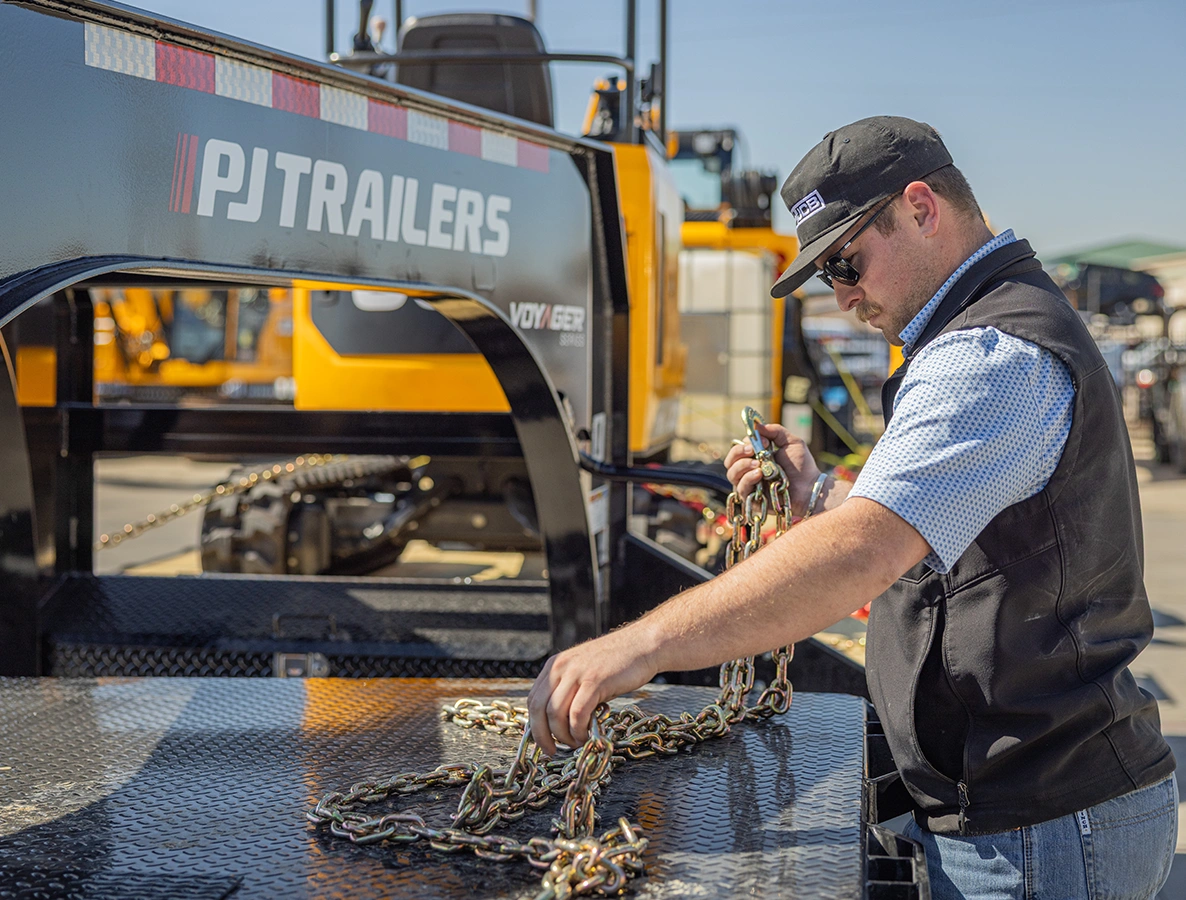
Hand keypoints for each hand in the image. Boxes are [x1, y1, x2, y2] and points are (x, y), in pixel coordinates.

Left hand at [527, 626, 658, 755]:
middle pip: (539, 709)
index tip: (543, 742)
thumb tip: (558, 723)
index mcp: (555, 665)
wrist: (642, 645)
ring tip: (577, 742)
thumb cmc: (617, 663)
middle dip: (543, 736)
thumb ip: (569, 691)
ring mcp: (576, 673)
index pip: (533, 700)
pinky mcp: (594, 681)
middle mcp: (560, 667)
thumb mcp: (583, 672)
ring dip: (564, 735)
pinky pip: (577, 714)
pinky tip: (587, 735)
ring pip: (556, 714)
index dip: (535, 725)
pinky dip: (579, 730)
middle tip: (553, 750)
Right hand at [723, 421, 822, 512]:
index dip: (747, 443)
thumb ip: (775, 431)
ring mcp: (750, 485)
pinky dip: (747, 479)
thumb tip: (756, 425)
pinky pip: (740, 488)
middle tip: (753, 451)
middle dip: (738, 452)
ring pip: (732, 473)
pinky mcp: (751, 499)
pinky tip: (759, 475)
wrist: (810, 488)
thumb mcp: (791, 442)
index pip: (739, 448)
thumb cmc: (802, 467)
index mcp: (756, 457)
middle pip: (730, 460)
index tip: (766, 443)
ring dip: (742, 466)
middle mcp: (749, 471)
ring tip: (758, 465)